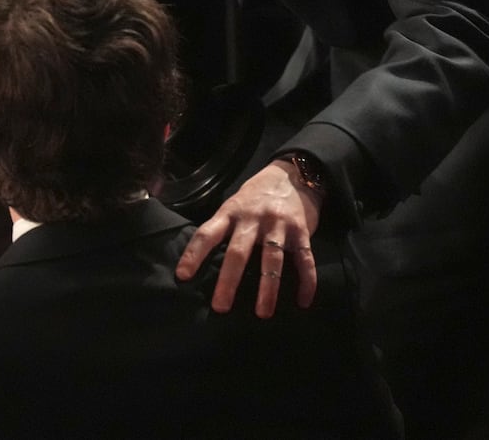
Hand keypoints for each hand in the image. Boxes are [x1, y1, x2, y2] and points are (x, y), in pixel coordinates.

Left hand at [174, 158, 321, 318]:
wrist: (293, 174)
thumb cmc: (256, 196)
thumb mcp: (234, 205)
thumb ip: (223, 228)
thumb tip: (201, 261)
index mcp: (230, 212)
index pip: (207, 233)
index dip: (193, 254)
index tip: (183, 276)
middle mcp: (252, 218)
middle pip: (238, 252)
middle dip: (229, 281)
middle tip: (221, 307)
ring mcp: (278, 224)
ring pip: (272, 260)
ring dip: (268, 289)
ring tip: (262, 313)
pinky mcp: (301, 231)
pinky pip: (304, 260)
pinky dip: (306, 282)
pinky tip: (302, 302)